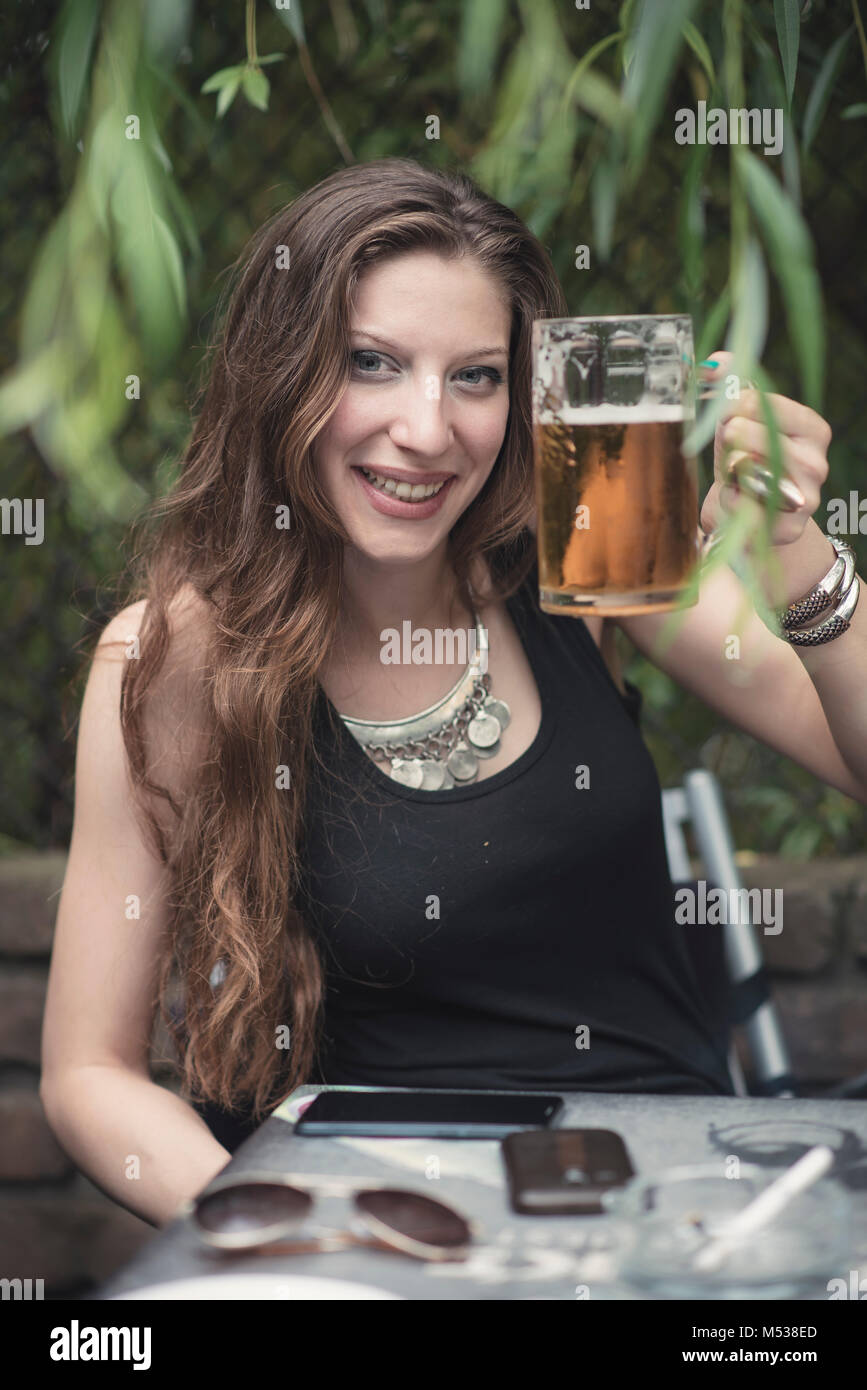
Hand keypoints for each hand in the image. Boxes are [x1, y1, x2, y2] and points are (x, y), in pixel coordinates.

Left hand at [698, 350, 830, 545]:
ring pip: (747, 470)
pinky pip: (744, 507)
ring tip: (735, 474)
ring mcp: (806, 498)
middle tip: (730, 446)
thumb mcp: (736, 422)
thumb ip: (729, 386)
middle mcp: (816, 462)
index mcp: (811, 429)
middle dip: (731, 440)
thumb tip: (714, 359)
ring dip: (730, 472)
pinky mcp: (788, 529)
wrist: (749, 521)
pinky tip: (737, 501)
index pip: (765, 403)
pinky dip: (731, 502)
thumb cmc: (744, 464)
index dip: (734, 406)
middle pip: (754, 435)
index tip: (726, 413)